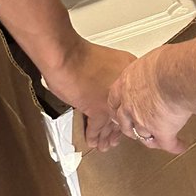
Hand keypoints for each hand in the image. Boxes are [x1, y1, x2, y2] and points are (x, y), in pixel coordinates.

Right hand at [44, 38, 133, 152]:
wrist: (65, 55)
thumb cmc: (78, 53)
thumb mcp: (105, 58)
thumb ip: (109, 73)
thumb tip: (105, 82)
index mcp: (128, 72)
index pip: (130, 96)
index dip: (125, 109)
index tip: (123, 116)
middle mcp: (124, 88)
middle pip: (123, 111)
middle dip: (118, 126)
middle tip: (116, 136)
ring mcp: (113, 101)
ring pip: (112, 122)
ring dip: (107, 135)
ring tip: (104, 143)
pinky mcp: (99, 111)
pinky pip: (97, 127)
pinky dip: (93, 135)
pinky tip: (92, 140)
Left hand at [108, 48, 191, 153]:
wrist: (174, 75)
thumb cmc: (164, 62)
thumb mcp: (150, 59)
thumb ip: (149, 68)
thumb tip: (159, 64)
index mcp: (125, 84)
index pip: (114, 99)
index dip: (118, 107)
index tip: (119, 110)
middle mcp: (130, 105)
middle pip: (124, 122)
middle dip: (129, 126)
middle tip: (135, 127)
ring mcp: (143, 121)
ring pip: (143, 135)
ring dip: (151, 137)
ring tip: (158, 138)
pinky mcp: (161, 131)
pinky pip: (167, 143)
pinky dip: (175, 145)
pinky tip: (180, 145)